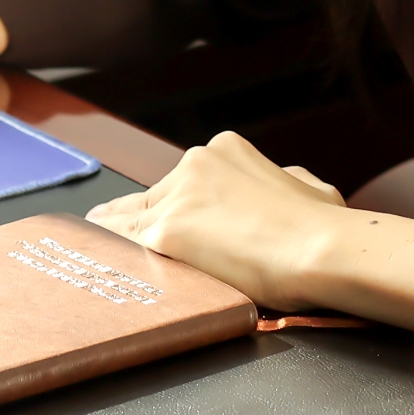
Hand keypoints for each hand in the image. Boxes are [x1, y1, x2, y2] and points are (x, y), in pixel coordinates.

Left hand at [86, 132, 413, 325]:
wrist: (321, 247)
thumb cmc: (324, 224)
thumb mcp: (306, 184)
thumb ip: (282, 181)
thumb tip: (285, 184)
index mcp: (225, 150)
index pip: (179, 182)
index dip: (163, 204)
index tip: (149, 216)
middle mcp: (194, 166)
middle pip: (148, 198)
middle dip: (132, 219)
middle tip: (104, 232)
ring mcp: (177, 199)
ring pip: (128, 219)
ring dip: (110, 236)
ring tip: (89, 251)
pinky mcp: (165, 233)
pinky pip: (123, 246)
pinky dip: (107, 255)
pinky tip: (90, 263)